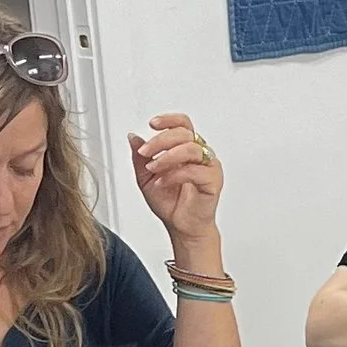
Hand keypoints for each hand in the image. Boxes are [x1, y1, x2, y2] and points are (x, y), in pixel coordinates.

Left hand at [129, 114, 221, 241]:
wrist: (181, 226)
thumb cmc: (170, 203)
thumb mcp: (145, 177)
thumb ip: (140, 157)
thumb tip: (133, 137)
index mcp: (186, 149)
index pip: (183, 125)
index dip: (169, 120)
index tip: (152, 124)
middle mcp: (200, 155)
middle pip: (184, 133)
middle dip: (160, 141)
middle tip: (145, 152)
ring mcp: (209, 167)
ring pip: (191, 149)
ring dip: (167, 157)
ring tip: (154, 169)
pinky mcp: (213, 181)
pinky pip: (195, 171)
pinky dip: (175, 175)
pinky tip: (163, 182)